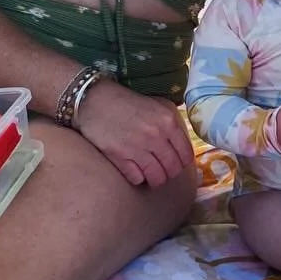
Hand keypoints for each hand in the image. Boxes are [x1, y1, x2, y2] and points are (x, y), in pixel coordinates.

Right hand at [74, 81, 193, 187]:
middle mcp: (156, 135)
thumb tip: (182, 148)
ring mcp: (138, 147)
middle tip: (160, 168)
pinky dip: (136, 177)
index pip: (186, 155)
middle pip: (173, 170)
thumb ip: (173, 124)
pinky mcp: (119, 157)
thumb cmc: (127, 103)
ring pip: (157, 178)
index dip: (181, 162)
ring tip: (148, 173)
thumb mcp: (157, 106)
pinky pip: (137, 179)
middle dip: (168, 172)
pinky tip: (133, 169)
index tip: (174, 162)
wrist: (94, 100)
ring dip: (153, 179)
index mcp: (169, 121)